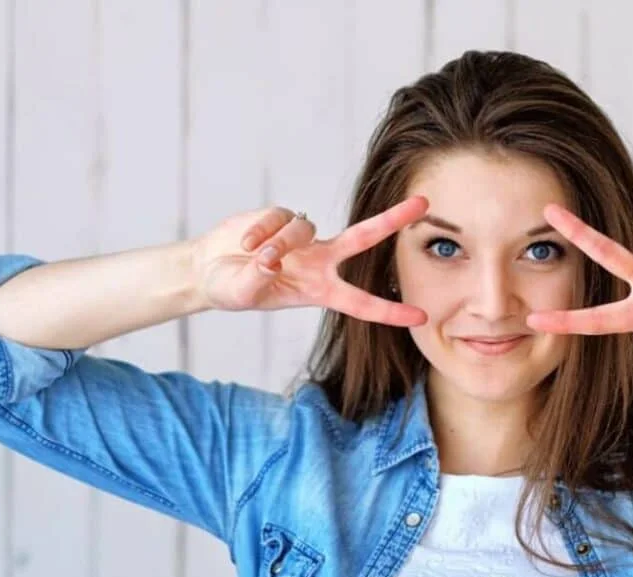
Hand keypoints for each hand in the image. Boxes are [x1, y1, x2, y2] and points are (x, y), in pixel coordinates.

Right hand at [191, 196, 428, 326]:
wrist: (209, 269)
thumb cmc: (233, 289)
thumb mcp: (243, 294)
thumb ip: (256, 281)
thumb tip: (270, 260)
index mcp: (320, 290)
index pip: (362, 303)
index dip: (390, 311)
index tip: (422, 317)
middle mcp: (320, 261)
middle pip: (364, 237)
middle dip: (393, 219)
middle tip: (424, 204)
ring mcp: (303, 238)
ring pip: (303, 230)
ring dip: (276, 243)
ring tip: (251, 255)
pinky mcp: (282, 216)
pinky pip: (278, 218)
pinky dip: (259, 231)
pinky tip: (244, 243)